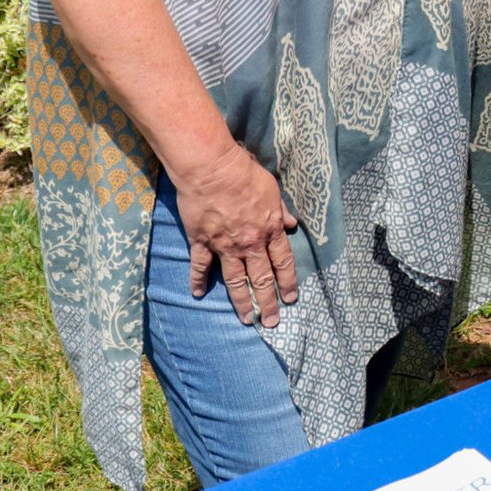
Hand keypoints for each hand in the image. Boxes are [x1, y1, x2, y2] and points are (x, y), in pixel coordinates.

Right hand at [173, 145, 299, 326]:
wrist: (212, 169)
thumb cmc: (244, 174)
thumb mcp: (272, 190)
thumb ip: (281, 211)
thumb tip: (292, 225)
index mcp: (269, 230)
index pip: (283, 263)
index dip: (288, 282)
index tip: (290, 299)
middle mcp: (249, 243)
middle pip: (262, 278)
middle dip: (268, 303)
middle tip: (271, 322)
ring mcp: (224, 245)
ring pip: (235, 280)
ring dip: (242, 302)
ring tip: (246, 319)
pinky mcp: (201, 241)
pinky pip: (200, 266)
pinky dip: (198, 280)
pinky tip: (198, 294)